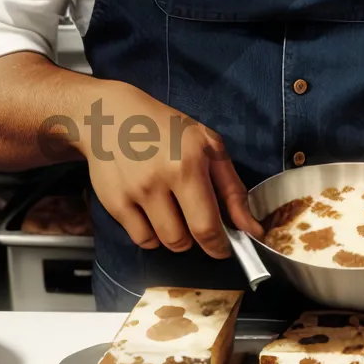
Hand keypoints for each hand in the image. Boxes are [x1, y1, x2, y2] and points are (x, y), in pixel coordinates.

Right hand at [68, 80, 263, 258]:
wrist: (111, 115)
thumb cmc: (166, 128)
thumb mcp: (209, 146)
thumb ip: (233, 189)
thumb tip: (251, 229)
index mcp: (188, 165)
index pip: (206, 226)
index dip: (218, 246)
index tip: (223, 248)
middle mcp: (159, 180)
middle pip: (182, 240)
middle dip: (197, 241)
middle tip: (199, 225)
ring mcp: (133, 193)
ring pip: (162, 242)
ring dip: (175, 237)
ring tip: (175, 212)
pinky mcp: (113, 202)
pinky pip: (140, 239)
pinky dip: (152, 234)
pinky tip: (154, 213)